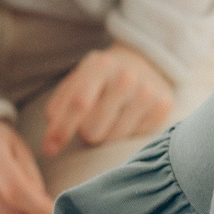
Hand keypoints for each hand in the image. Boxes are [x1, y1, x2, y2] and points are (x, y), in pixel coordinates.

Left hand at [41, 43, 173, 156]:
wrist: (143, 62)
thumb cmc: (101, 79)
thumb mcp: (77, 81)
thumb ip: (59, 106)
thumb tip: (52, 141)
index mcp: (100, 66)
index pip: (78, 105)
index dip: (61, 130)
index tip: (49, 150)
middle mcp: (126, 77)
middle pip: (93, 129)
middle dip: (85, 133)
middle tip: (92, 122)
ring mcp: (147, 92)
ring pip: (112, 140)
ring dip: (105, 136)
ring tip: (111, 119)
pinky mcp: (163, 105)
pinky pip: (133, 139)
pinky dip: (126, 134)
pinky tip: (129, 118)